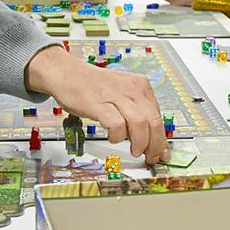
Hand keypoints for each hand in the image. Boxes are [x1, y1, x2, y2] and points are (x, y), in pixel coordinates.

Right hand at [25, 46, 166, 163]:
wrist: (67, 73)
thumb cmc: (93, 86)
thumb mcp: (121, 92)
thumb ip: (135, 110)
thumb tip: (149, 137)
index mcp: (139, 85)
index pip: (158, 115)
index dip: (161, 138)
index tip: (162, 152)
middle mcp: (131, 88)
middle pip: (153, 120)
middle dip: (154, 144)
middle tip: (150, 157)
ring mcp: (115, 95)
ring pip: (139, 123)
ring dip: (139, 142)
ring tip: (134, 150)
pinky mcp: (99, 103)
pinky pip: (117, 125)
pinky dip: (117, 136)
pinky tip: (112, 137)